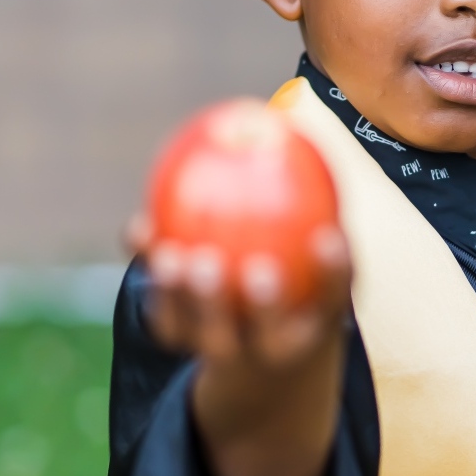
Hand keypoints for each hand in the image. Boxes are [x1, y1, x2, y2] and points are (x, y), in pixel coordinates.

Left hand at [126, 213, 351, 368]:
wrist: (255, 348)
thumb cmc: (290, 275)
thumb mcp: (306, 248)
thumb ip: (302, 198)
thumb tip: (274, 122)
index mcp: (317, 324)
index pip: (334, 298)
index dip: (335, 272)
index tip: (327, 237)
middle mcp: (276, 348)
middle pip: (269, 335)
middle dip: (263, 306)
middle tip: (253, 268)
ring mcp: (227, 354)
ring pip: (210, 337)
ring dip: (191, 299)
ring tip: (174, 257)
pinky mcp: (182, 345)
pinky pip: (164, 315)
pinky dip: (151, 276)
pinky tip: (140, 231)